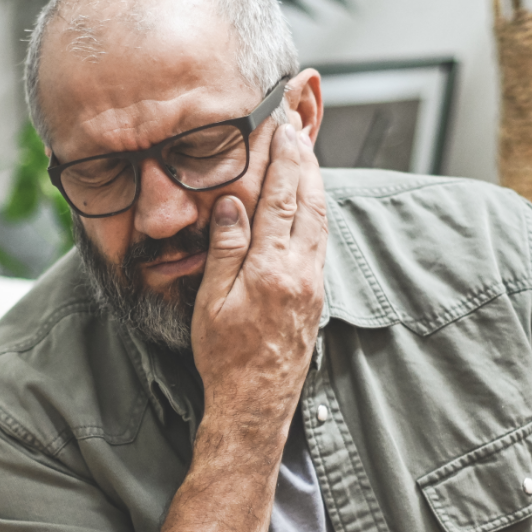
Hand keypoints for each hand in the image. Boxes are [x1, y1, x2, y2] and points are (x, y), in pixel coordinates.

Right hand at [191, 123, 326, 429]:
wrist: (255, 403)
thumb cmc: (225, 357)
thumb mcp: (212, 301)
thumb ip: (225, 248)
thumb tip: (233, 201)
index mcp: (272, 269)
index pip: (281, 199)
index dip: (283, 160)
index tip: (283, 129)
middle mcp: (301, 273)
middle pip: (310, 203)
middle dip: (305, 162)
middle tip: (299, 129)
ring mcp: (313, 286)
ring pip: (320, 223)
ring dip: (315, 186)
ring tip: (308, 157)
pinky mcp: (315, 299)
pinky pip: (319, 244)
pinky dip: (316, 214)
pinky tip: (310, 207)